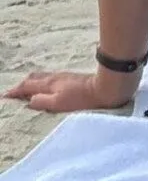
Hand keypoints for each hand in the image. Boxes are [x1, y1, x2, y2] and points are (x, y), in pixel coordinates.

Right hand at [4, 70, 133, 112]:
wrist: (106, 87)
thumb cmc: (82, 98)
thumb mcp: (58, 104)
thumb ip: (41, 102)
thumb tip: (29, 101)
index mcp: (49, 84)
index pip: (27, 86)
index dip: (15, 91)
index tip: (5, 96)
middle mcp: (55, 77)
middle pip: (33, 78)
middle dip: (22, 84)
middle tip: (14, 92)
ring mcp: (64, 76)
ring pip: (42, 77)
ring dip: (32, 82)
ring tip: (27, 88)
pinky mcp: (72, 77)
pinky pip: (51, 78)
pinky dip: (42, 82)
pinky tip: (47, 86)